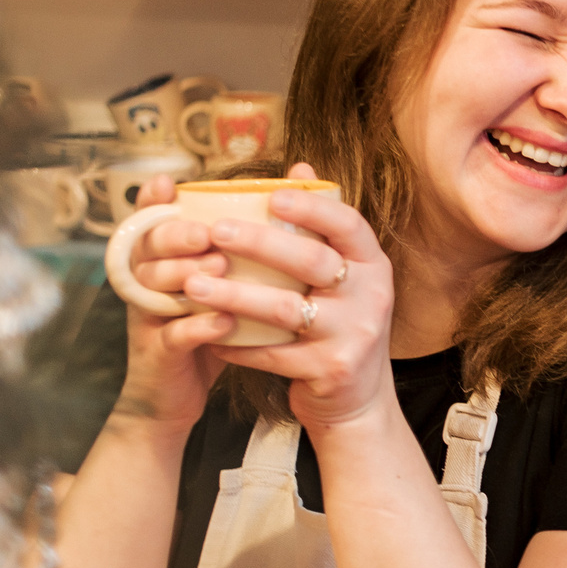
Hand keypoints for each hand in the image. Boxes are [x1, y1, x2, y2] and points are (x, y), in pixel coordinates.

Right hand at [114, 174, 234, 434]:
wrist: (174, 397)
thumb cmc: (208, 327)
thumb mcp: (219, 284)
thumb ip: (238, 245)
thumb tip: (287, 191)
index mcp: (156, 260)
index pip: (147, 223)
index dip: (151, 202)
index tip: (169, 183)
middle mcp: (144, 283)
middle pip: (147, 249)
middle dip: (176, 236)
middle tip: (209, 233)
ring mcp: (147, 319)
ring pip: (154, 288)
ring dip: (187, 275)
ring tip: (221, 268)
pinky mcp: (157, 355)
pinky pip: (173, 336)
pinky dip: (199, 327)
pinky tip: (225, 321)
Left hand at [184, 163, 398, 434]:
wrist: (359, 401)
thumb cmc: (340, 325)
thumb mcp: (345, 277)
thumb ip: (323, 228)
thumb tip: (300, 166)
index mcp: (373, 265)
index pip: (347, 224)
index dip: (311, 208)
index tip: (272, 197)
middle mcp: (372, 296)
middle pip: (312, 261)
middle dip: (259, 243)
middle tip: (214, 231)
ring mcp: (354, 335)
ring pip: (286, 309)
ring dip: (235, 295)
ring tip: (193, 286)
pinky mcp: (332, 370)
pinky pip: (274, 353)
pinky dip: (238, 344)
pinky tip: (207, 334)